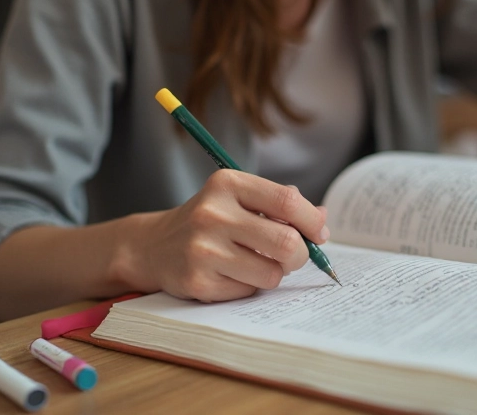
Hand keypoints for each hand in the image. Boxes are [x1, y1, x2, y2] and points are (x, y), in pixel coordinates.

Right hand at [126, 170, 328, 301]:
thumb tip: (323, 218)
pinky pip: (248, 292)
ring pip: (272, 273)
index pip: (288, 201)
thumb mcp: (239, 199)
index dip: (312, 221)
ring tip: (256, 264)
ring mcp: (203, 249)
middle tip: (293, 256)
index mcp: (228, 184)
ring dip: (274, 273)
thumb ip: (280, 204)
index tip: (319, 234)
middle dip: (300, 255)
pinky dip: (249, 287)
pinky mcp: (197, 281)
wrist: (153, 246)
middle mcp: (213, 213)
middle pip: (286, 242)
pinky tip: (230, 275)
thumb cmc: (210, 221)